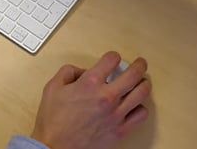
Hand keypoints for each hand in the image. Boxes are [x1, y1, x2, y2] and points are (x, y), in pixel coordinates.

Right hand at [31, 51, 150, 148]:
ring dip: (144, 84)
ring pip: (142, 93)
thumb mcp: (52, 88)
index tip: (113, 58)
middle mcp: (106, 97)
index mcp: (89, 84)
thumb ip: (67, 72)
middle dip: (139, 65)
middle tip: (140, 63)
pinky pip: (140, 115)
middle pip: (134, 74)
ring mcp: (115, 114)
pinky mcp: (120, 130)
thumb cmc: (53, 121)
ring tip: (143, 82)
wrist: (56, 147)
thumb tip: (81, 71)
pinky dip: (140, 107)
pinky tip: (135, 105)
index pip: (111, 60)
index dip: (113, 56)